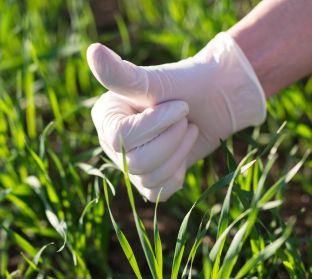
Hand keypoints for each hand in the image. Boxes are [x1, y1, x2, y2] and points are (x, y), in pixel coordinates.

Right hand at [87, 33, 265, 201]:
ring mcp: (129, 163)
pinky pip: (157, 193)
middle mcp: (111, 142)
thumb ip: (122, 74)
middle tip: (186, 118)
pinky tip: (183, 153)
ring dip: (179, 153)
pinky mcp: (149, 179)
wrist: (219, 100)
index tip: (181, 106)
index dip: (157, 126)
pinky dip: (176, 175)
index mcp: (106, 116)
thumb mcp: (156, 80)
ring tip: (187, 129)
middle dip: (172, 140)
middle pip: (136, 163)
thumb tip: (92, 51)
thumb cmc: (187, 84)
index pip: (122, 137)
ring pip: (149, 178)